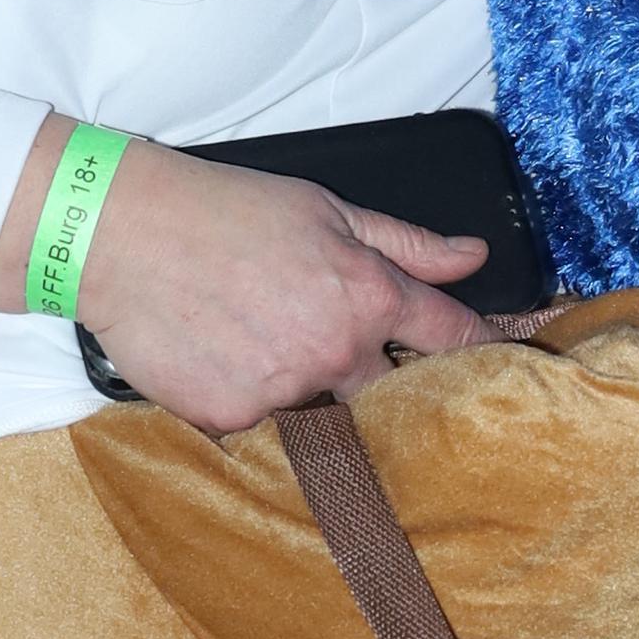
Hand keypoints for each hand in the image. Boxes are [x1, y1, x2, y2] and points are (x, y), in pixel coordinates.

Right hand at [0, 124, 484, 427]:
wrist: (120, 232)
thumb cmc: (223, 210)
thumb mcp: (327, 210)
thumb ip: (406, 244)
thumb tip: (472, 255)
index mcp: (366, 295)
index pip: (453, 338)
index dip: (491, 344)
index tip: (518, 352)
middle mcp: (333, 352)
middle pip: (395, 393)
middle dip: (388, 382)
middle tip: (352, 360)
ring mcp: (283, 392)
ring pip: (326, 416)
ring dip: (317, 395)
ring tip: (271, 352)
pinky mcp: (232, 418)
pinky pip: (263, 428)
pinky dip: (255, 404)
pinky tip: (227, 363)